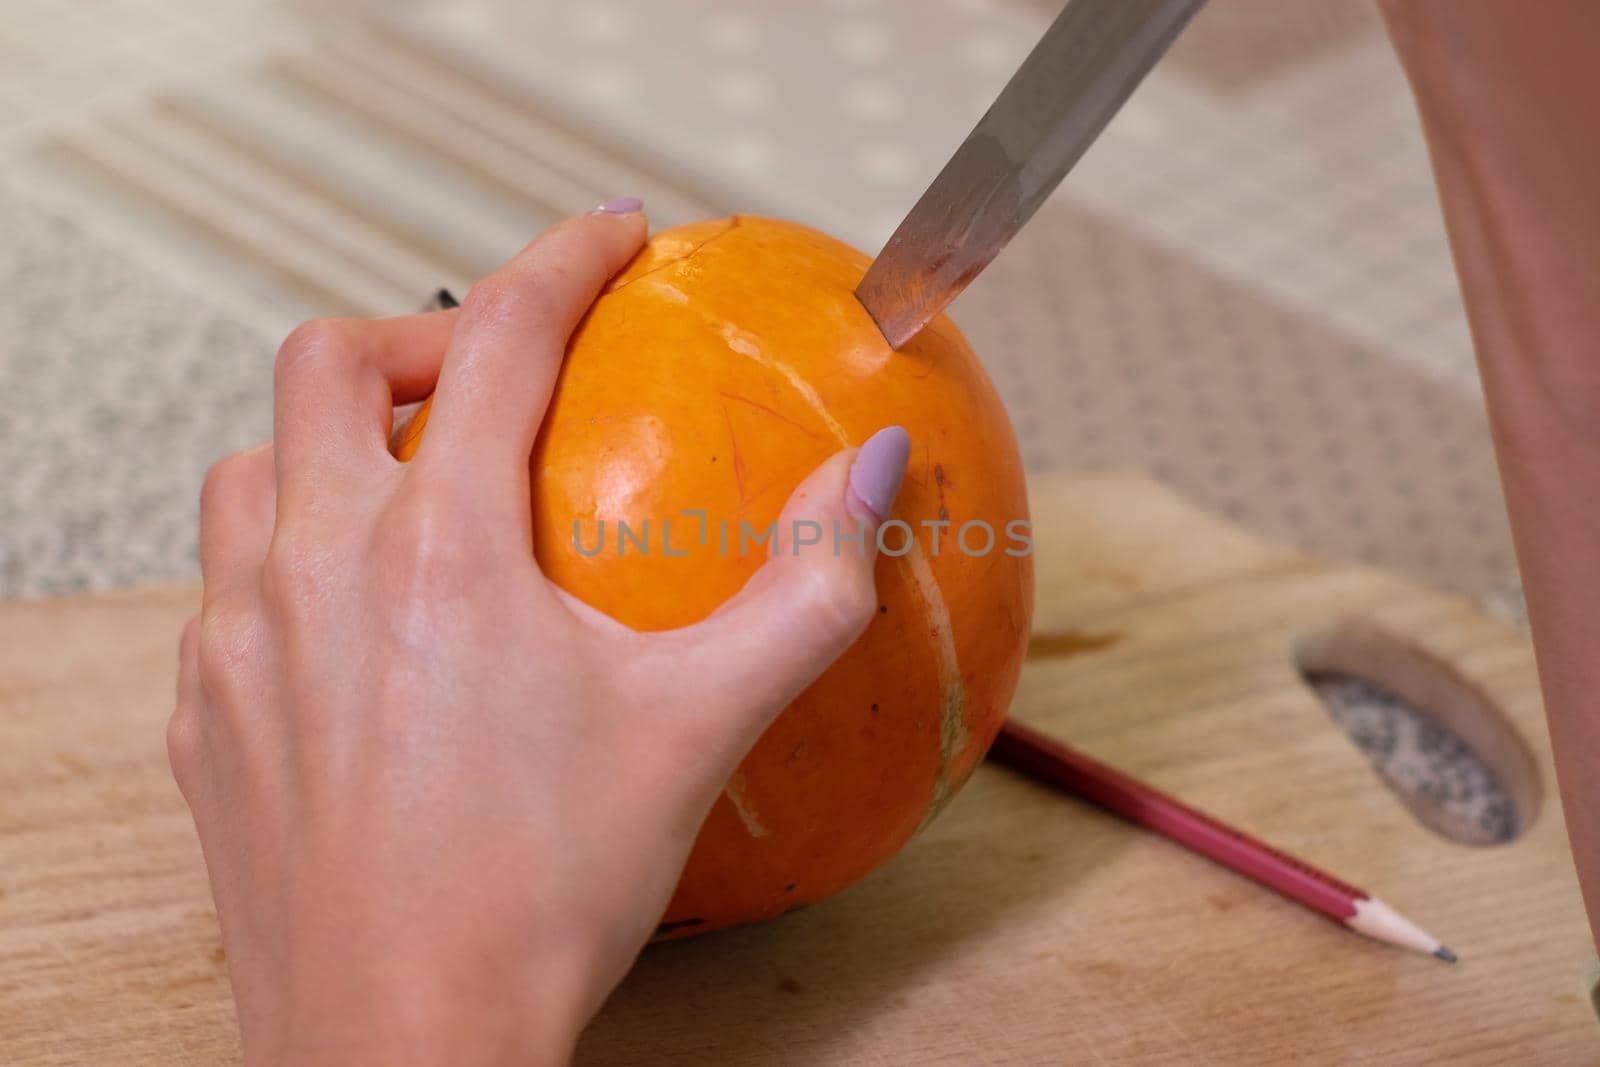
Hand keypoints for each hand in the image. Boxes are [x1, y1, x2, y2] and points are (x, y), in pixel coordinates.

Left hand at [170, 203, 911, 1064]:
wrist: (402, 1047)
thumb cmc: (544, 892)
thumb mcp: (702, 725)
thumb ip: (807, 584)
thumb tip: (873, 470)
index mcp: (435, 550)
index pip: (503, 340)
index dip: (564, 261)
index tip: (605, 238)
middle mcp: (312, 571)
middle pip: (327, 366)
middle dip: (419, 338)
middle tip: (496, 380)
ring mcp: (238, 645)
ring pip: (250, 471)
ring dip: (330, 448)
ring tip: (414, 493)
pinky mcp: (205, 719)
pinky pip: (226, 589)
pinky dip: (291, 559)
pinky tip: (360, 628)